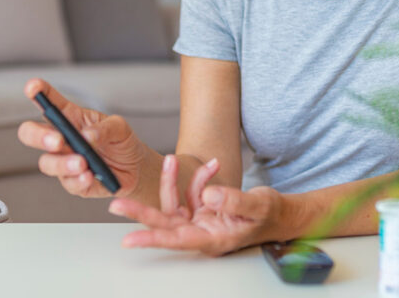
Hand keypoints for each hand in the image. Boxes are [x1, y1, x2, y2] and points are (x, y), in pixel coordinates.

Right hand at [17, 78, 148, 197]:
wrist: (135, 169)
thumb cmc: (121, 142)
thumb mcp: (119, 127)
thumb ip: (105, 128)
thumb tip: (87, 136)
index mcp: (70, 118)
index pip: (49, 102)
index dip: (38, 93)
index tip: (33, 87)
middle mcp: (62, 139)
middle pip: (31, 134)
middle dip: (38, 136)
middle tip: (57, 140)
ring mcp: (64, 161)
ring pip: (47, 162)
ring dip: (63, 163)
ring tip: (83, 163)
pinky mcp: (73, 182)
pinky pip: (67, 182)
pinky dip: (78, 179)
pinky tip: (89, 176)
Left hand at [108, 155, 285, 255]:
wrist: (281, 214)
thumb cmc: (272, 215)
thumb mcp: (258, 206)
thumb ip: (234, 201)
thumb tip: (209, 195)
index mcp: (213, 239)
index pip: (176, 239)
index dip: (152, 238)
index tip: (129, 239)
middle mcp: (202, 232)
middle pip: (165, 222)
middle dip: (141, 210)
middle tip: (116, 204)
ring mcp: (201, 221)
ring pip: (176, 201)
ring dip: (176, 180)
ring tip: (181, 160)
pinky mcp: (203, 209)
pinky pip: (191, 192)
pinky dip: (199, 177)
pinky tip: (212, 166)